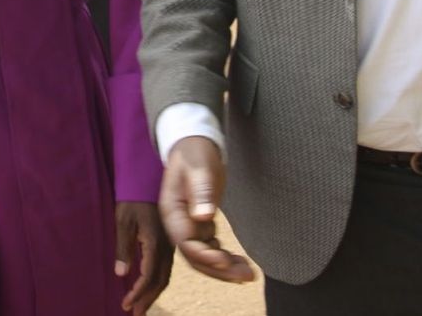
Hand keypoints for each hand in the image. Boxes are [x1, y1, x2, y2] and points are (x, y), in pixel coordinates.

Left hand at [115, 200, 171, 311]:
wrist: (148, 180)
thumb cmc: (133, 199)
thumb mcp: (123, 220)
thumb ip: (123, 247)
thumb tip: (120, 274)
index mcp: (155, 241)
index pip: (148, 275)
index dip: (138, 292)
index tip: (126, 304)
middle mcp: (166, 246)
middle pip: (160, 280)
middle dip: (147, 299)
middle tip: (134, 313)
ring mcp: (170, 245)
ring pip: (165, 275)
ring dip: (153, 293)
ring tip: (141, 307)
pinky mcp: (169, 243)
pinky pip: (166, 267)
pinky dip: (157, 282)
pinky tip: (150, 287)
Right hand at [159, 136, 253, 283]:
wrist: (193, 144)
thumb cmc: (195, 153)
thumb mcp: (199, 168)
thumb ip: (200, 192)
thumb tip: (203, 217)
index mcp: (172, 211)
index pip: (185, 243)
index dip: (205, 255)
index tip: (226, 260)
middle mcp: (177, 224)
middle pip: (194, 257)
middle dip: (219, 270)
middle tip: (246, 277)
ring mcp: (187, 226)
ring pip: (203, 257)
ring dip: (224, 269)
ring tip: (249, 274)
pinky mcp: (199, 225)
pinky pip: (210, 249)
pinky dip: (224, 259)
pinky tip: (240, 262)